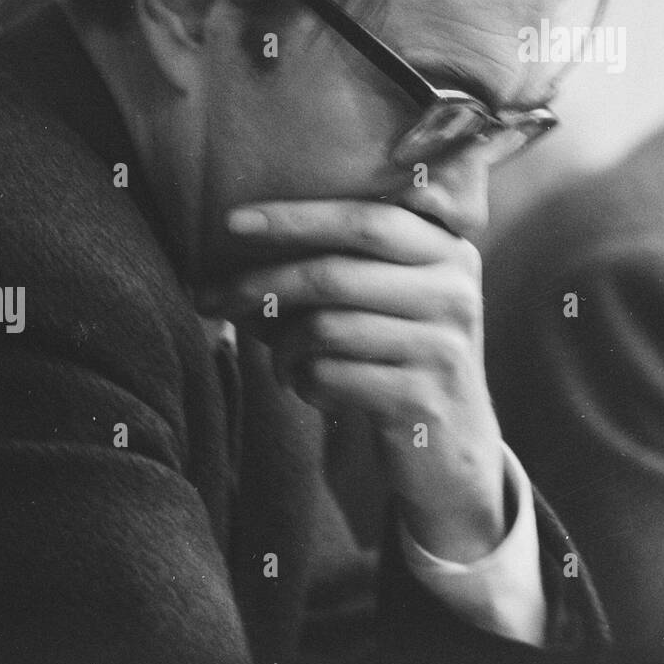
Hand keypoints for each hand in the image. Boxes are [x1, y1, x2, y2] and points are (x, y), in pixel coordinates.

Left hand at [199, 199, 505, 563]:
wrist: (451, 445)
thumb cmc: (401, 356)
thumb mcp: (391, 299)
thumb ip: (340, 263)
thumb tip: (239, 243)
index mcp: (448, 252)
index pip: (365, 219)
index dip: (296, 217)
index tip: (232, 222)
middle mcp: (454, 292)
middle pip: (335, 273)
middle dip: (262, 282)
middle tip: (210, 297)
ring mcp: (441, 347)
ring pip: (324, 328)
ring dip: (282, 348)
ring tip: (282, 362)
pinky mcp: (420, 399)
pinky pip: (329, 377)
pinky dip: (303, 383)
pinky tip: (312, 388)